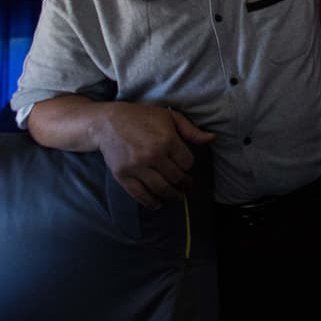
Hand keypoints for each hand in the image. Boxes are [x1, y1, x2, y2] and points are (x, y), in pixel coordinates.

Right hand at [94, 103, 215, 208]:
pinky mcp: (123, 175)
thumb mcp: (169, 117)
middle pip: (176, 177)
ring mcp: (137, 167)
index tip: (185, 164)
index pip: (187, 162)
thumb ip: (191, 130)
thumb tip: (212, 138)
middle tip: (188, 187)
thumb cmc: (142, 117)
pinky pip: (140, 194)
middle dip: (185, 184)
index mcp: (166, 140)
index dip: (188, 165)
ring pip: (161, 188)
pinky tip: (158, 204)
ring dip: (172, 196)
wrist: (107, 123)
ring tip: (178, 196)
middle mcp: (153, 155)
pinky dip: (150, 202)